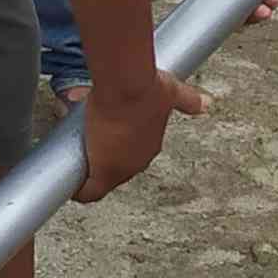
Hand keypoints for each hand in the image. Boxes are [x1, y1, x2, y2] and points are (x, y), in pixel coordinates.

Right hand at [76, 65, 208, 202]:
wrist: (129, 87)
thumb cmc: (148, 86)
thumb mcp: (172, 92)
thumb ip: (188, 100)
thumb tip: (208, 103)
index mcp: (150, 145)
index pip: (130, 154)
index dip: (115, 145)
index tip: (102, 135)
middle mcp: (137, 161)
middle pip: (114, 164)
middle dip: (98, 151)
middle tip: (85, 135)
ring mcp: (121, 168)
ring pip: (100, 175)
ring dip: (87, 164)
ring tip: (73, 149)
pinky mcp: (103, 171)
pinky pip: (88, 191)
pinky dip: (79, 191)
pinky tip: (69, 187)